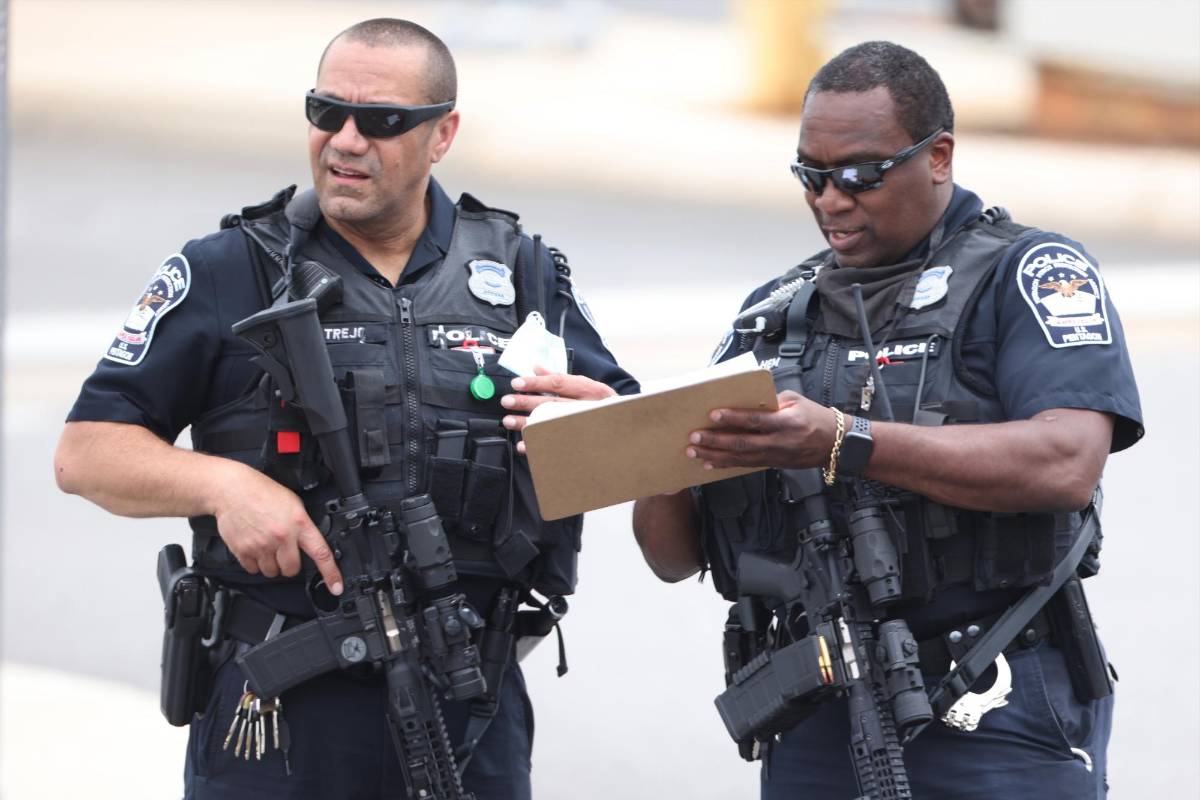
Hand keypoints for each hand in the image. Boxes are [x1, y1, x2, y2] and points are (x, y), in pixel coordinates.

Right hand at [211, 462, 343, 593]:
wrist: (232, 490)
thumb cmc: (262, 493)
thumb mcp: (293, 504)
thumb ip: (302, 526)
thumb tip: (309, 544)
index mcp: (299, 523)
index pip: (321, 553)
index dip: (331, 573)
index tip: (336, 587)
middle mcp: (281, 537)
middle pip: (291, 570)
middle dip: (289, 565)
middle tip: (283, 551)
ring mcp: (261, 545)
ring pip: (271, 572)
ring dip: (271, 564)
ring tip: (266, 545)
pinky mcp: (243, 551)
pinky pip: (253, 569)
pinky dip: (254, 563)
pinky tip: (254, 546)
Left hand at [500, 366, 616, 452]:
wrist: (629, 430)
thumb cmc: (604, 406)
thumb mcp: (588, 387)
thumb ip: (561, 378)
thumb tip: (536, 366)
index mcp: (591, 390)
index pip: (559, 383)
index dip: (536, 382)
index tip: (517, 383)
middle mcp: (588, 408)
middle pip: (552, 404)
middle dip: (526, 402)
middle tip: (507, 401)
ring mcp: (585, 427)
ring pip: (551, 424)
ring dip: (527, 423)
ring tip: (509, 421)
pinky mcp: (582, 444)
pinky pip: (556, 445)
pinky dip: (539, 445)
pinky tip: (525, 444)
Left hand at [685, 390, 838, 470]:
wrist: (834, 445)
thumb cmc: (816, 417)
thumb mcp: (796, 400)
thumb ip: (770, 401)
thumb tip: (745, 400)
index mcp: (786, 422)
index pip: (755, 420)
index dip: (733, 418)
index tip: (713, 415)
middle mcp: (778, 442)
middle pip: (742, 442)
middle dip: (715, 440)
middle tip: (694, 436)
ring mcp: (774, 456)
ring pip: (740, 457)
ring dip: (714, 454)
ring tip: (694, 451)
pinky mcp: (771, 463)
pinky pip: (745, 465)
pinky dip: (726, 464)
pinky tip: (709, 462)